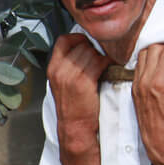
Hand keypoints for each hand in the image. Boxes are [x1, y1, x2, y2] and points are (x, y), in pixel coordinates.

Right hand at [48, 33, 111, 152]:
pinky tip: (110, 68)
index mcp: (53, 67)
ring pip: (92, 53)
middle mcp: (59, 69)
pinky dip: (108, 63)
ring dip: (102, 56)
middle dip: (94, 48)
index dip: (78, 38)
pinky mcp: (84, 82)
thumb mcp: (62, 81)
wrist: (74, 126)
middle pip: (81, 45)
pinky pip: (100, 62)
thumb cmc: (72, 104)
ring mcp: (71, 76)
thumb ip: (68, 64)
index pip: (63, 40)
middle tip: (101, 56)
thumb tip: (85, 47)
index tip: (87, 43)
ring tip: (105, 64)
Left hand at [132, 44, 163, 164]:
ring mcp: (137, 83)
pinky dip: (148, 61)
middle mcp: (145, 80)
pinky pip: (138, 65)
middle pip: (154, 48)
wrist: (160, 136)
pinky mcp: (134, 87)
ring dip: (156, 53)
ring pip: (143, 53)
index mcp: (160, 81)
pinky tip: (158, 69)